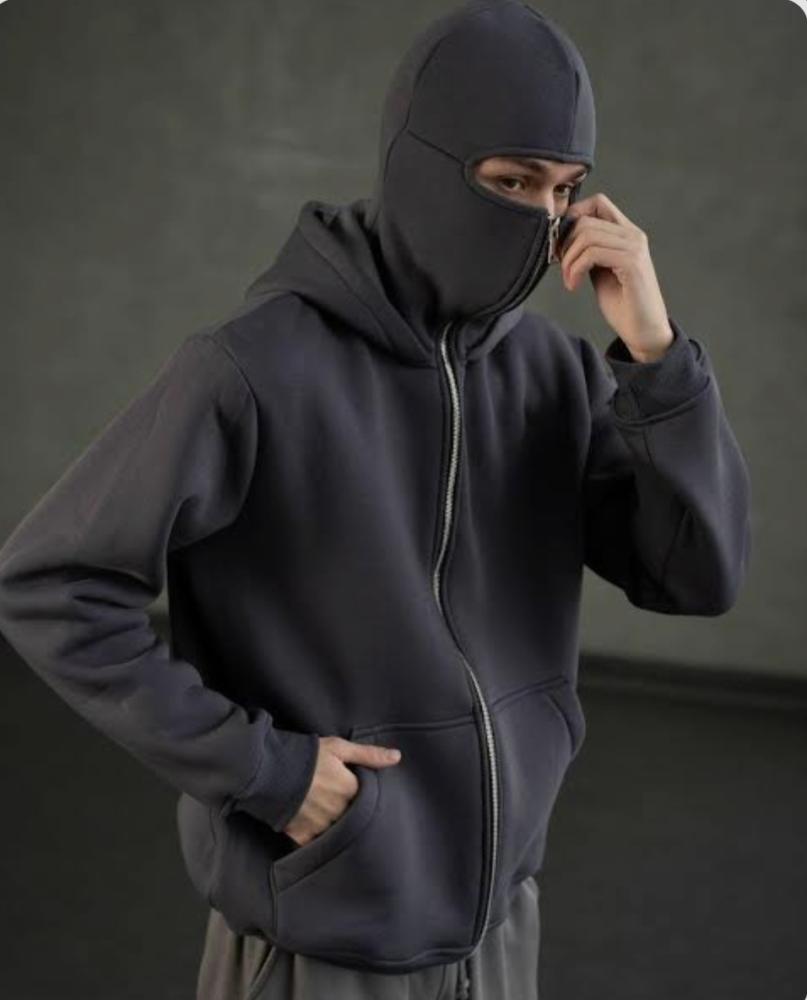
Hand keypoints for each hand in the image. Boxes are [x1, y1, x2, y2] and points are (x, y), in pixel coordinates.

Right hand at [281, 736, 401, 846]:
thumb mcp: (338, 748)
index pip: (367, 800)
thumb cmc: (305, 755)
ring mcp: (320, 826)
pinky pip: (315, 843)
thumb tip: (397, 757)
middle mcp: (338, 812)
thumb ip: (368, 755)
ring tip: (327, 813)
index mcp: (349, 790)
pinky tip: (313, 826)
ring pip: (336, 832)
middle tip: (340, 802)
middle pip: (352, 817)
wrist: (266, 769)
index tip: (360, 793)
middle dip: (350, 812)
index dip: (364, 797)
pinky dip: (316, 837)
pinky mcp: (301, 836)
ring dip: (335, 825)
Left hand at [558, 192, 673, 361]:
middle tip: (562, 269)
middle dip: (564, 244)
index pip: (597, 203)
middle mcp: (633, 235)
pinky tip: (574, 285)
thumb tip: (562, 238)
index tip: (561, 244)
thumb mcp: (600, 270)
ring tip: (569, 280)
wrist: (644, 331)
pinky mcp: (632, 264)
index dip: (573, 217)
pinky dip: (575, 269)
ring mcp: (634, 248)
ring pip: (586, 235)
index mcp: (626, 233)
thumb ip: (588, 251)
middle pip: (585, 220)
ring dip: (569, 260)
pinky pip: (592, 253)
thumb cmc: (623, 303)